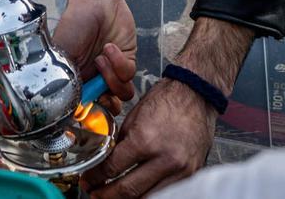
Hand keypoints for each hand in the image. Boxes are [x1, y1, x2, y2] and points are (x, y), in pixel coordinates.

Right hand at [55, 0, 136, 112]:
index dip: (88, 112)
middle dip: (105, 103)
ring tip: (101, 60)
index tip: (85, 108)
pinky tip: (110, 48)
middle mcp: (95, 80)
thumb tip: (67, 106)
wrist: (95, 1)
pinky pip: (129, 75)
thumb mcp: (61, 52)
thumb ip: (64, 79)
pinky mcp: (128, 60)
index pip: (85, 108)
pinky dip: (120, 63)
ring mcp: (113, 71)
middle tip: (99, 92)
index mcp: (77, 81)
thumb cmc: (74, 24)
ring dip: (112, 80)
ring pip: (121, 94)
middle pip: (107, 107)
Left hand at [81, 77, 215, 197]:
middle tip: (96, 193)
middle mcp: (164, 159)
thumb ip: (120, 144)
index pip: (112, 169)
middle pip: (128, 191)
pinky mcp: (191, 174)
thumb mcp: (133, 120)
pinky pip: (167, 193)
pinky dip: (149, 195)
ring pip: (147, 198)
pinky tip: (138, 193)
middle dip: (107, 195)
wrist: (196, 95)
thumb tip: (104, 164)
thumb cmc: (166, 101)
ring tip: (114, 196)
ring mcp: (181, 170)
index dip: (95, 178)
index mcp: (145, 141)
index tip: (88, 180)